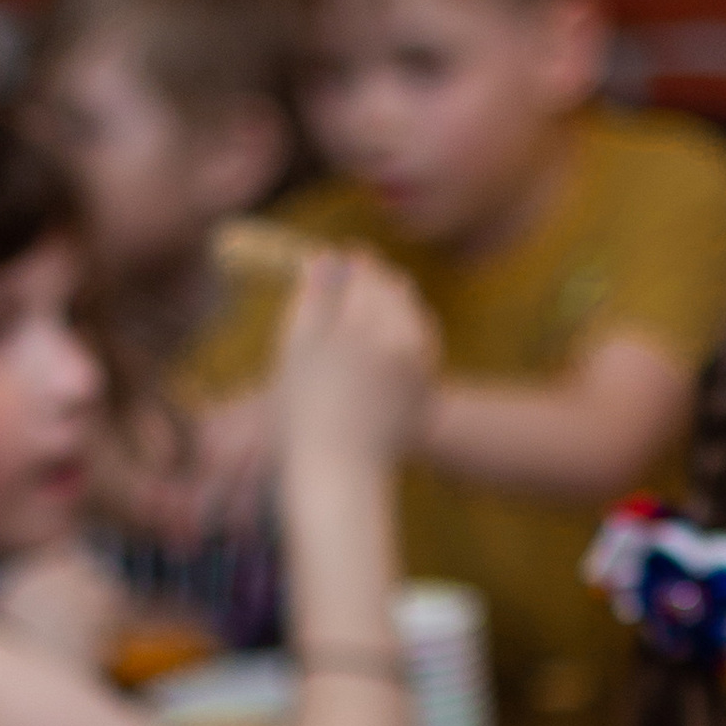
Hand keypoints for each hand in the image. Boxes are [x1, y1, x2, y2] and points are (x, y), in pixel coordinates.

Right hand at [275, 251, 435, 474]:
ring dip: (397, 307)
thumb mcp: (295, 347)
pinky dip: (410, 338)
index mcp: (364, 321)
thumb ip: (312, 297)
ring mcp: (422, 365)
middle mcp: (401, 337)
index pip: (367, 270)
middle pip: (398, 289)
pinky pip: (426, 347)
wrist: (338, 470)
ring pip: (416, 316)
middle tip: (358, 283)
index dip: (355, 263)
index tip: (345, 261)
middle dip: (379, 281)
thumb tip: (325, 256)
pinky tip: (387, 347)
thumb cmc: (302, 410)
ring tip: (370, 316)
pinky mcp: (431, 389)